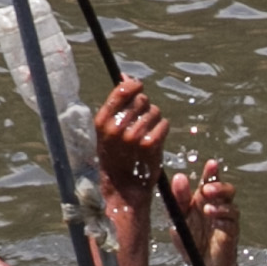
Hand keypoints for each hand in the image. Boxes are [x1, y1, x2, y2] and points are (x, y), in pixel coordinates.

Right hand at [92, 77, 166, 192]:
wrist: (124, 189)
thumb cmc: (117, 157)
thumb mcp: (108, 131)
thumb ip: (117, 105)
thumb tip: (126, 76)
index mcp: (102, 121)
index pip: (122, 90)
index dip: (134, 85)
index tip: (139, 85)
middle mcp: (117, 127)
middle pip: (142, 100)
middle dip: (145, 107)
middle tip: (142, 122)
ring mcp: (134, 136)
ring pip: (155, 112)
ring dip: (155, 120)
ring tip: (147, 135)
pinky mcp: (150, 144)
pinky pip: (164, 124)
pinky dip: (163, 130)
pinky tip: (155, 141)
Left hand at [162, 156, 242, 254]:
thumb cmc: (190, 241)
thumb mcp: (179, 219)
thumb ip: (178, 199)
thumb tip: (180, 176)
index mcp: (203, 200)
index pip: (210, 181)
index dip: (212, 172)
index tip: (212, 164)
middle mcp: (218, 206)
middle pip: (226, 188)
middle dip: (218, 185)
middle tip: (206, 188)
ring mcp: (226, 219)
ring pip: (231, 203)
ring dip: (220, 202)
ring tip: (206, 207)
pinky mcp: (232, 232)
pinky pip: (231, 220)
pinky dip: (222, 215)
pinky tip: (212, 217)